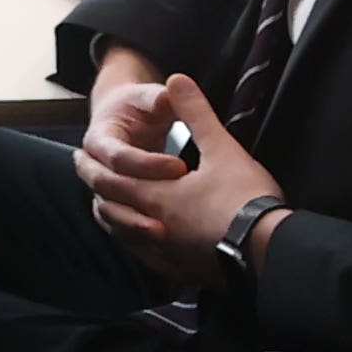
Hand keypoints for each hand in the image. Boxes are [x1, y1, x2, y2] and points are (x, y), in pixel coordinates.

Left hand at [79, 71, 274, 289]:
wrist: (271, 251)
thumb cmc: (245, 198)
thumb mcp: (221, 147)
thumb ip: (195, 113)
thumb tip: (176, 78)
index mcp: (157, 197)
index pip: (115, 178)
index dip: (97, 165)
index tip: (80, 155)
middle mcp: (153, 230)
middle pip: (113, 209)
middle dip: (97, 188)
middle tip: (84, 175)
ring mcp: (167, 256)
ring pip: (126, 238)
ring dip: (113, 219)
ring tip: (106, 209)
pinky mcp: (184, 272)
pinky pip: (149, 260)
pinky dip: (137, 246)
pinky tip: (144, 244)